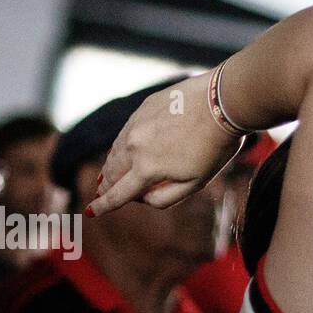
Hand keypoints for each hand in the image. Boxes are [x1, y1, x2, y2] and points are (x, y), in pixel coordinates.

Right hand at [89, 71, 243, 214]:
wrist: (223, 101)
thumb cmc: (215, 146)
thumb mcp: (196, 183)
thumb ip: (165, 198)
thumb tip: (142, 198)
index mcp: (147, 170)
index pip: (118, 194)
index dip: (102, 206)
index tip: (89, 212)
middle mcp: (134, 147)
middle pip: (111, 173)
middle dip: (105, 186)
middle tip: (100, 194)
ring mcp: (136, 125)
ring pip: (115, 151)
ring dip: (110, 166)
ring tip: (106, 175)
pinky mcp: (143, 108)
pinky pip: (125, 132)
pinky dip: (121, 146)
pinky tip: (124, 150)